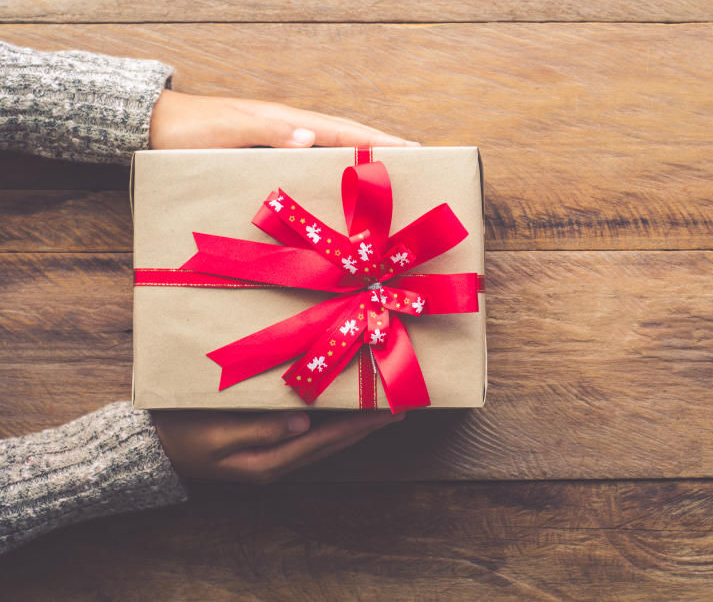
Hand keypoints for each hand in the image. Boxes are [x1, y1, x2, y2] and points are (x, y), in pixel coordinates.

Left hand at [148, 89, 418, 149]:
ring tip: (388, 175)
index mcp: (285, 120)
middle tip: (415, 161)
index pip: (341, 129)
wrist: (156, 125)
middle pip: (344, 136)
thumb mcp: (228, 130)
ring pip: (330, 149)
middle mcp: (288, 128)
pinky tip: (339, 184)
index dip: (376, 139)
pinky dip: (332, 169)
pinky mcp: (267, 153)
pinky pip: (310, 161)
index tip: (411, 148)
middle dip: (379, 146)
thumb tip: (310, 135)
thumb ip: (268, 132)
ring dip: (360, 159)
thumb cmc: (190, 130)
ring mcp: (279, 139)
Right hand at [151, 410, 404, 483]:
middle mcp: (276, 465)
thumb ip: (260, 428)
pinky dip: (334, 424)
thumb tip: (303, 423)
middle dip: (367, 426)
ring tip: (384, 411)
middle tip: (401, 407)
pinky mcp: (267, 449)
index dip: (358, 424)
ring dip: (355, 427)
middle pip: (332, 444)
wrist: (151, 449)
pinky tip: (345, 414)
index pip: (325, 440)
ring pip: (326, 442)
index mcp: (268, 462)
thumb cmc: (181, 433)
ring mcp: (272, 459)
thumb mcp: (217, 431)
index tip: (387, 410)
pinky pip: (312, 437)